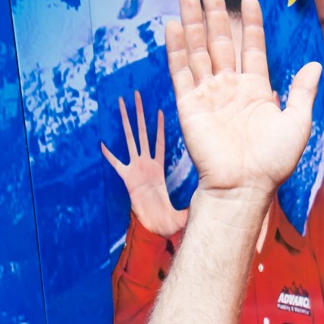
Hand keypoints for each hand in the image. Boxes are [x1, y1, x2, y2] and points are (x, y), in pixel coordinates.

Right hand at [101, 93, 187, 238]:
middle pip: (142, 133)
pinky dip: (109, 155)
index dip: (159, 126)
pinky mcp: (127, 179)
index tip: (160, 109)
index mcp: (159, 168)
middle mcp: (146, 164)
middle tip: (135, 94)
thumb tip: (221, 200)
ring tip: (119, 103)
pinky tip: (102, 143)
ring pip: (129, 140)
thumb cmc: (172, 219)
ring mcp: (135, 169)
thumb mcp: (190, 203)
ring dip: (124, 122)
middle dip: (139, 113)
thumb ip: (200, 199)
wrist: (156, 229)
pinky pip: (116, 164)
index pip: (160, 142)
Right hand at [166, 0, 320, 209]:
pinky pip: (181, 71)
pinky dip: (177, 48)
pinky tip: (174, 24)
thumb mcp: (297, 123)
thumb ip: (302, 92)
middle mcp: (230, 88)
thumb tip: (314, 65)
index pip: (251, 48)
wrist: (244, 186)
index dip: (250, 24)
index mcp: (256, 90)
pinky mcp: (189, 106)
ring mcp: (208, 95)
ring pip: (198, 49)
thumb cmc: (273, 163)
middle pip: (220, 41)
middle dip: (214, 12)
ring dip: (193, 21)